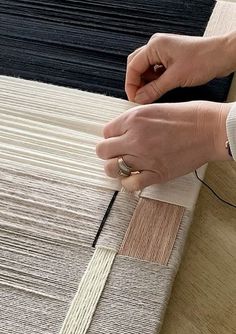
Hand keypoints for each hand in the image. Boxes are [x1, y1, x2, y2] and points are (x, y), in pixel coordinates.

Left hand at [96, 101, 230, 191]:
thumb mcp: (155, 109)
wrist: (210, 130)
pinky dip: (129, 183)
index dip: (112, 136)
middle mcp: (135, 139)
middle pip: (103, 151)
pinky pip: (130, 184)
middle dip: (108, 152)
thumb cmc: (189, 117)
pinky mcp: (156, 174)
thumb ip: (135, 121)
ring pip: (111, 169)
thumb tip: (122, 132)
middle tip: (118, 152)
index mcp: (135, 119)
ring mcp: (144, 158)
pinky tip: (134, 177)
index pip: (106, 131)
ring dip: (115, 168)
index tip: (119, 139)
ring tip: (124, 166)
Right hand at [125, 33, 232, 103]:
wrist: (222, 56)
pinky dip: (154, 81)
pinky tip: (159, 89)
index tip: (134, 99)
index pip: (133, 66)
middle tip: (140, 98)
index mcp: (155, 46)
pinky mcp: (170, 58)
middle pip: (137, 66)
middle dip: (136, 83)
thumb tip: (139, 99)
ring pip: (146, 69)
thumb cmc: (202, 60)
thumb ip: (154, 90)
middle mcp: (157, 46)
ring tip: (150, 95)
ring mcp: (163, 51)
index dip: (131, 85)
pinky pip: (155, 70)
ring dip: (146, 83)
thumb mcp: (175, 78)